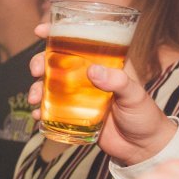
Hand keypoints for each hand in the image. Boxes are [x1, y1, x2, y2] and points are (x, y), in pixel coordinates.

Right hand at [26, 22, 174, 164]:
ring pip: (49, 85)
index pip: (80, 43)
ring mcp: (78, 96)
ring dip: (36, 89)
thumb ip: (117, 81)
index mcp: (104, 64)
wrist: (142, 147)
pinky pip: (51, 110)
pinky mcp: (73, 115)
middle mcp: (87, 77)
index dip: (58, 33)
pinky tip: (38, 115)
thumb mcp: (135, 95)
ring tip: (34, 99)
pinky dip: (41, 111)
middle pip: (56, 62)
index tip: (41, 31)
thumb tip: (92, 70)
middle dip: (40, 62)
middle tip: (35, 71)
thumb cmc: (144, 115)